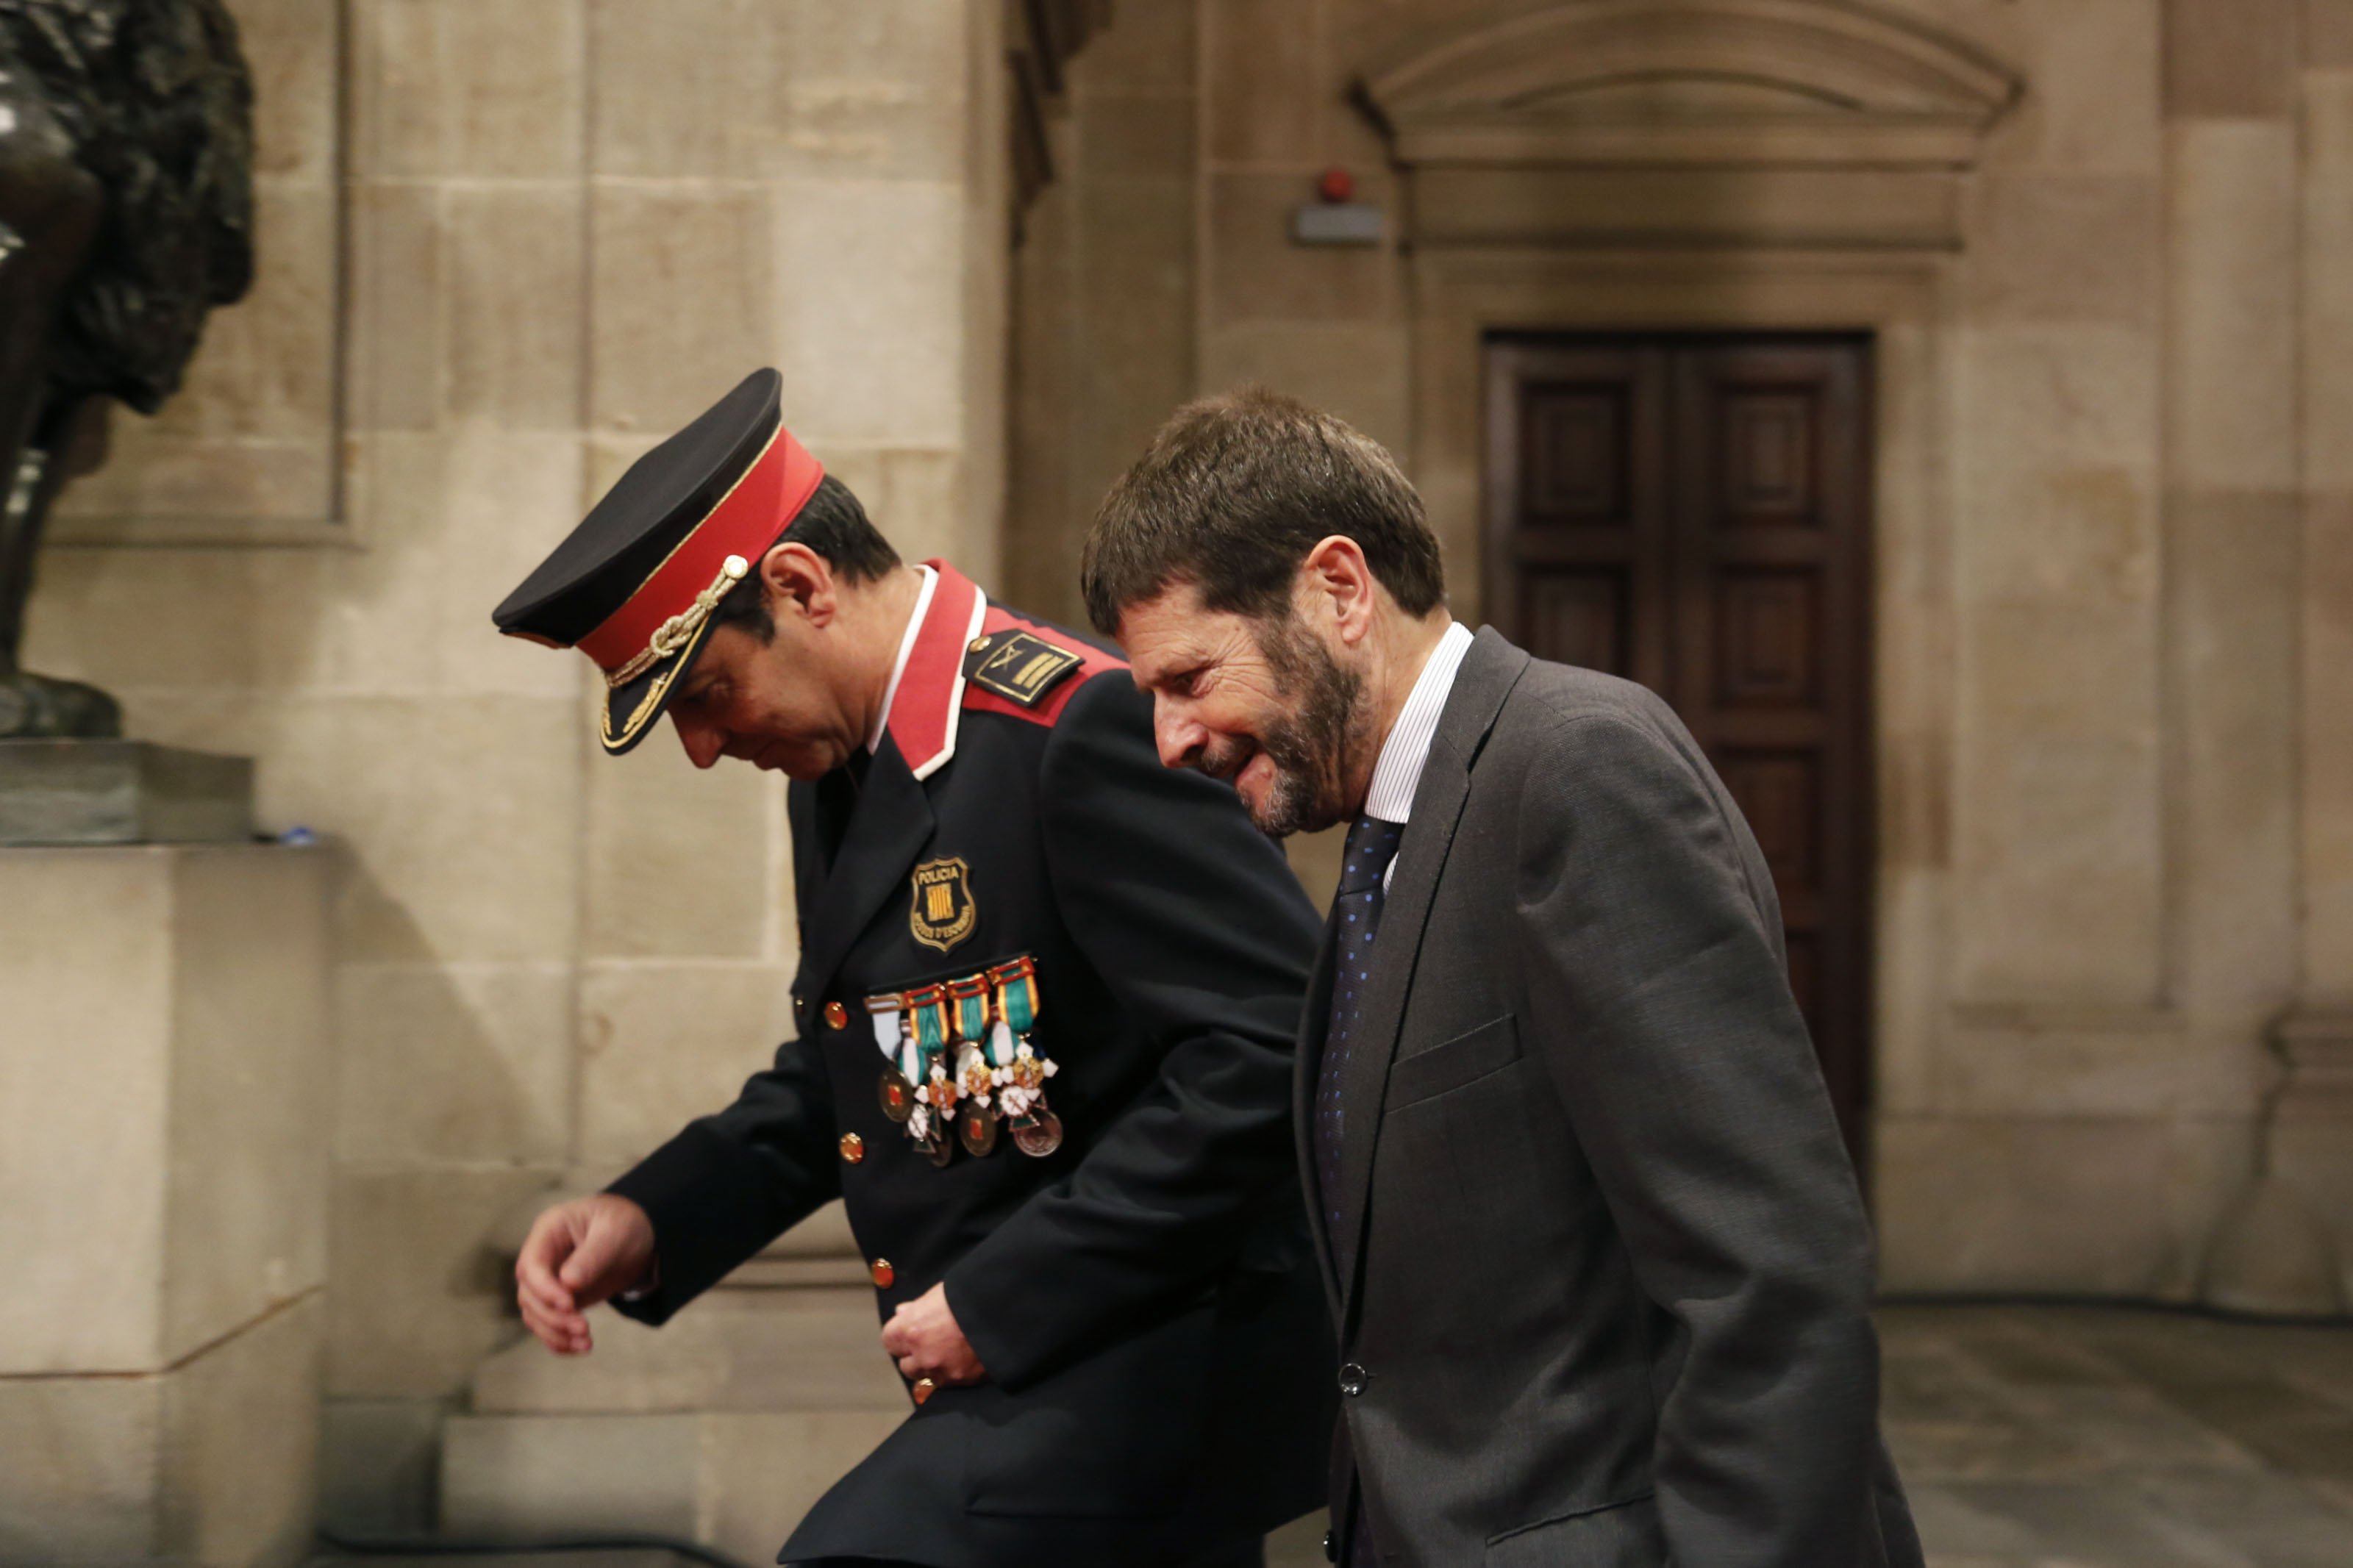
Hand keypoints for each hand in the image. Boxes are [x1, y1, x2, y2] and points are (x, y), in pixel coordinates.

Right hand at [514, 1193, 655, 1355]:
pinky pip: (548, 1324)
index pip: (532, 1265)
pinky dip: (560, 1340)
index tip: (569, 1305)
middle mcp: (541, 1257)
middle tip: (584, 1328)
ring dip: (556, 1333)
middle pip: (529, 1294)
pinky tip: (581, 1348)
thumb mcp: (615, 1233)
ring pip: (535, 1314)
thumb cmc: (624, 1224)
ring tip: (586, 1344)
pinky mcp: (558, 1300)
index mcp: (549, 1231)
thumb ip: (592, 1256)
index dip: (545, 1289)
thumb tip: (568, 1283)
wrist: (637, 1235)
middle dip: (553, 1317)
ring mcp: (547, 1280)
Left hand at [879, 1282, 986, 1389]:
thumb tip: (903, 1312)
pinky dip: (953, 1373)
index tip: (910, 1330)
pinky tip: (964, 1358)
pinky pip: (949, 1382)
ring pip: (927, 1377)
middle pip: (906, 1365)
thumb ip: (918, 1307)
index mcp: (912, 1329)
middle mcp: (923, 1355)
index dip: (900, 1335)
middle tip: (932, 1342)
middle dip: (915, 1356)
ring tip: (950, 1352)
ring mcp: (943, 1371)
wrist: (1007, 1311)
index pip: (889, 1341)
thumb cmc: (972, 1295)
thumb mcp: (940, 1293)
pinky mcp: (963, 1381)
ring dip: (933, 1367)